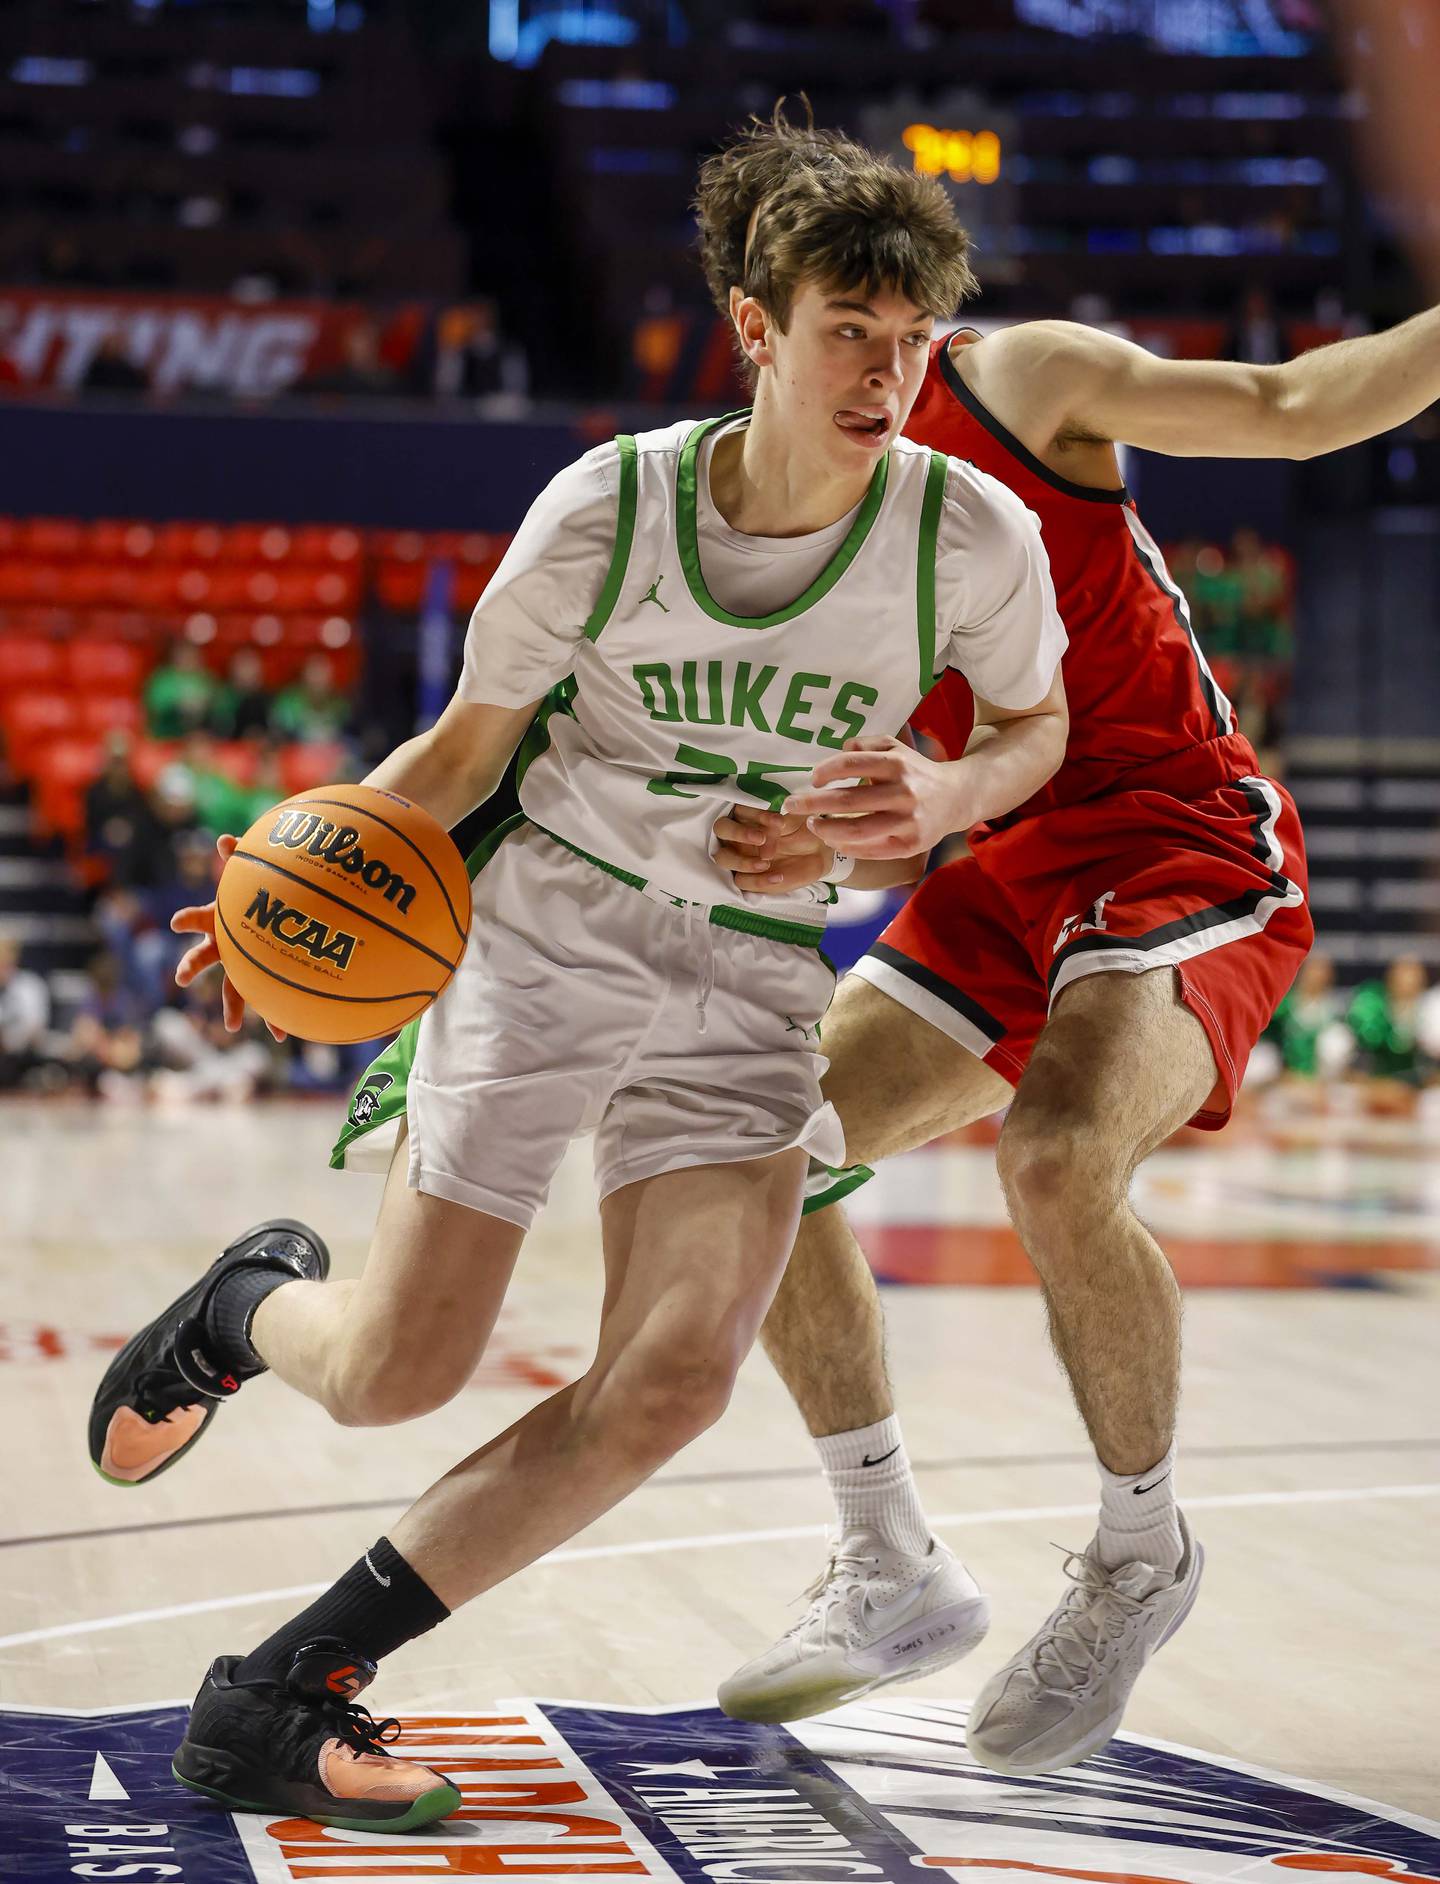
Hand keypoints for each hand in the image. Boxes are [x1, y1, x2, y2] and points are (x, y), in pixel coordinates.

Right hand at [170, 834, 286, 1040]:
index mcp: (219, 922)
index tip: (176, 923)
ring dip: (234, 1005)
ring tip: (233, 1025)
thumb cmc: (257, 892)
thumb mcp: (249, 873)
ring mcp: (242, 964)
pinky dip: (276, 1016)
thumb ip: (238, 856)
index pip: (197, 919)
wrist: (273, 912)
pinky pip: (268, 998)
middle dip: (192, 966)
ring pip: (233, 987)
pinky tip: (284, 1034)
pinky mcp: (262, 976)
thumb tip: (225, 838)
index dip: (187, 920)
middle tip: (181, 977)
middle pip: (203, 958)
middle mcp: (225, 947)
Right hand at [712, 802, 833, 893]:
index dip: (756, 815)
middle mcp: (738, 834)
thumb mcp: (802, 818)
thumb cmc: (804, 829)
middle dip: (739, 833)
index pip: (740, 809)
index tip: (779, 821)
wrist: (817, 852)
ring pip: (724, 858)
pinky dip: (758, 881)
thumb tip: (784, 810)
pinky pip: (742, 881)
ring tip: (766, 863)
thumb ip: (791, 814)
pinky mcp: (747, 877)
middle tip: (761, 838)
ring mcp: (739, 856)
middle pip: (721, 829)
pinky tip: (778, 877)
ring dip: (742, 861)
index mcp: (749, 815)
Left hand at [781, 734, 979, 857]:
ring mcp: (908, 822)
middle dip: (812, 804)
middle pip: (847, 801)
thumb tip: (840, 749)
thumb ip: (867, 744)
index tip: (812, 779)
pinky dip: (846, 846)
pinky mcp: (910, 845)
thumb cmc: (916, 772)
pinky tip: (834, 840)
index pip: (851, 763)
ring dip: (826, 830)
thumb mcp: (896, 749)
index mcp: (897, 764)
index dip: (825, 771)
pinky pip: (870, 850)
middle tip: (790, 806)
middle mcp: (903, 793)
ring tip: (812, 826)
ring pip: (856, 831)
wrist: (956, 797)